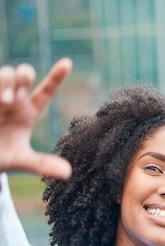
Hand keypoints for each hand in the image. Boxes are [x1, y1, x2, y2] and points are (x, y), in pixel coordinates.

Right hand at [0, 58, 72, 178]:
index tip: (68, 62)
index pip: (45, 91)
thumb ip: (42, 164)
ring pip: (5, 73)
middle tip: (19, 95)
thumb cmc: (1, 156)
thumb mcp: (22, 161)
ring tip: (4, 100)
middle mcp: (14, 100)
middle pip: (24, 74)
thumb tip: (68, 173)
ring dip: (6, 81)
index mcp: (28, 112)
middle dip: (24, 76)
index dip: (56, 76)